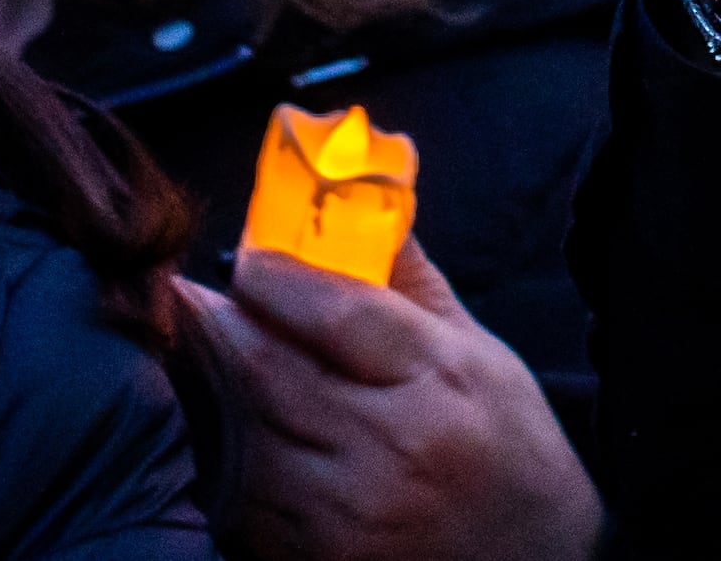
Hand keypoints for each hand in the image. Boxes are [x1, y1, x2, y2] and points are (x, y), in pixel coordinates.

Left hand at [207, 240, 599, 560]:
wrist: (538, 560)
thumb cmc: (509, 448)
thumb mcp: (481, 352)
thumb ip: (409, 280)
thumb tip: (356, 197)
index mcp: (440, 377)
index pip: (335, 310)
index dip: (272, 274)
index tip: (244, 254)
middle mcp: (393, 445)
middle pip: (270, 370)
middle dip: (216, 324)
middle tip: (182, 294)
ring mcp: (350, 511)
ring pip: (242, 434)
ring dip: (205, 390)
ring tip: (186, 353)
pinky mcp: (318, 557)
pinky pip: (242, 498)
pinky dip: (219, 458)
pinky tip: (214, 429)